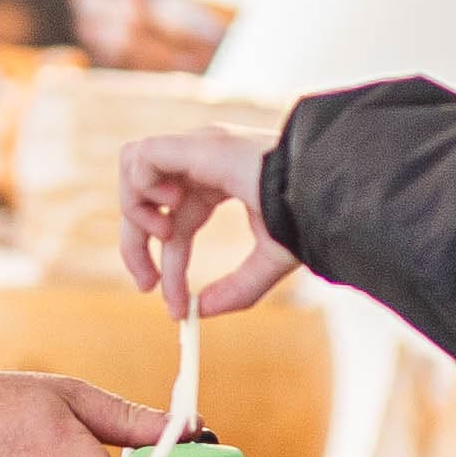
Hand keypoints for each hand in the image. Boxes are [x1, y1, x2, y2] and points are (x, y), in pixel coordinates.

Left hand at [118, 127, 294, 314]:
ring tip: (168, 235)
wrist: (323, 194)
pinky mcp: (194, 144)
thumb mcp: (269, 261)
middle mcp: (202, 161)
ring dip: (137, 210)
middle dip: (136, 246)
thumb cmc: (307, 217)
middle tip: (147, 286)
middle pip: (145, 198)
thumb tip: (202, 312)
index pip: (176, 222)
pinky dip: (143, 187)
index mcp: (219, 181)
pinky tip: (173, 208)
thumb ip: (237, 288)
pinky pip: (141, 156)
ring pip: (132, 168)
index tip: (173, 306)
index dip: (167, 265)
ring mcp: (197, 147)